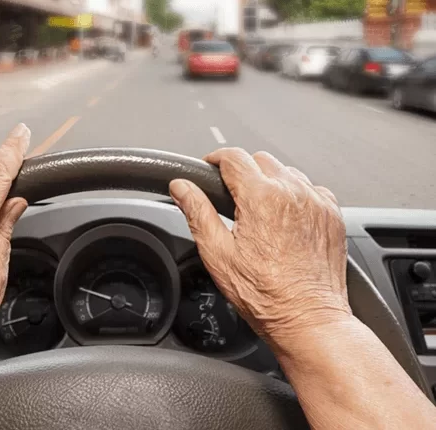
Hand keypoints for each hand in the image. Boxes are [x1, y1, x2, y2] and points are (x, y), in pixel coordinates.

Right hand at [169, 149, 350, 344]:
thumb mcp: (217, 253)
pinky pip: (310, 189)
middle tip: (230, 196)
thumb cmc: (265, 294)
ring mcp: (317, 202)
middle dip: (242, 171)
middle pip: (260, 160)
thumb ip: (197, 212)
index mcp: (261, 198)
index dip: (214, 159)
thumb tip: (181, 188)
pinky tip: (284, 220)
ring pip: (287, 172)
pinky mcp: (332, 214)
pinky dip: (295, 196)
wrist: (307, 318)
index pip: (233, 157)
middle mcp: (293, 193)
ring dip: (269, 182)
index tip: (209, 168)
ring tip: (258, 211)